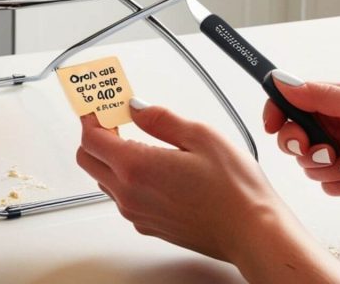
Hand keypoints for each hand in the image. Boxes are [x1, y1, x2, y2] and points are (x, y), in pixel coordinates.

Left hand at [77, 100, 339, 282]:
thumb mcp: (201, 136)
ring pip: (103, 179)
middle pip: (87, 160)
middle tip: (117, 120)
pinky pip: (123, 198)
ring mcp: (136, 213)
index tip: (100, 105)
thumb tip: (136, 108)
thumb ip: (160, 119)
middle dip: (95, 136)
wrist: (252, 233)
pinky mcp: (148, 225)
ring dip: (110, 158)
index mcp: (136, 167)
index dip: (91, 117)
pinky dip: (126, 179)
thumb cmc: (234, 191)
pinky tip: (154, 169)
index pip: (90, 138)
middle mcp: (129, 194)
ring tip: (139, 142)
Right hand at [265, 72, 339, 208]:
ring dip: (323, 165)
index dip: (277, 111)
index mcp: (337, 101)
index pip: (292, 101)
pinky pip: (323, 183)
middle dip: (298, 143)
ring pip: (306, 162)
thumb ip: (319, 94)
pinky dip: (336, 182)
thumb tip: (282, 80)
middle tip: (318, 148)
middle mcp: (337, 125)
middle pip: (292, 133)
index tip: (273, 123)